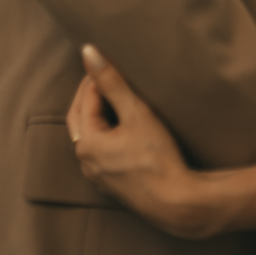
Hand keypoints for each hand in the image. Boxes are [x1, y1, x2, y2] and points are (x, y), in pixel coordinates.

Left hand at [66, 46, 213, 236]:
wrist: (176, 202)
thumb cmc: (156, 158)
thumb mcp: (136, 113)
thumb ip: (112, 82)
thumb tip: (88, 52)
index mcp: (87, 144)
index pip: (85, 100)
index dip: (95, 78)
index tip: (109, 62)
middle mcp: (86, 162)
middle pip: (80, 119)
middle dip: (90, 94)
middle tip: (105, 75)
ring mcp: (98, 176)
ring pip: (89, 136)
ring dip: (97, 114)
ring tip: (114, 96)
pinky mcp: (112, 183)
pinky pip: (100, 151)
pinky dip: (105, 132)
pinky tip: (121, 128)